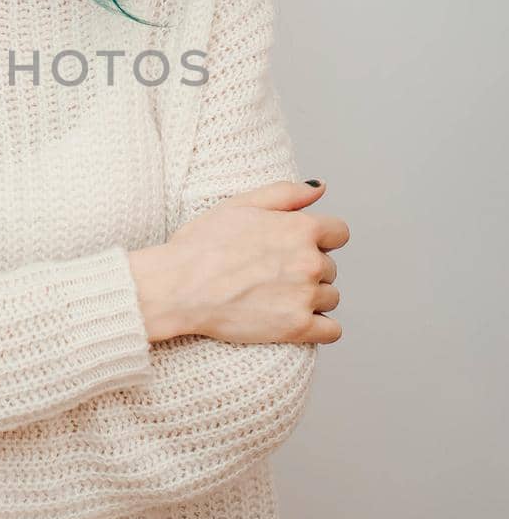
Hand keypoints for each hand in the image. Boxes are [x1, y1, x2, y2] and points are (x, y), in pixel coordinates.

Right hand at [129, 180, 348, 346]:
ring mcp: (305, 296)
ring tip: (276, 296)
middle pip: (330, 267)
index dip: (319, 239)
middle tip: (272, 273)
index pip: (339, 233)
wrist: (179, 286)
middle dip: (308, 269)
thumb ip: (286, 193)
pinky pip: (332, 330)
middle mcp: (309, 261)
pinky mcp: (297, 328)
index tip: (295, 247)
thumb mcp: (241, 204)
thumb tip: (320, 187)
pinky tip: (294, 320)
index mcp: (300, 228)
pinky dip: (319, 327)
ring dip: (311, 298)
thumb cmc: (202, 244)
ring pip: (330, 297)